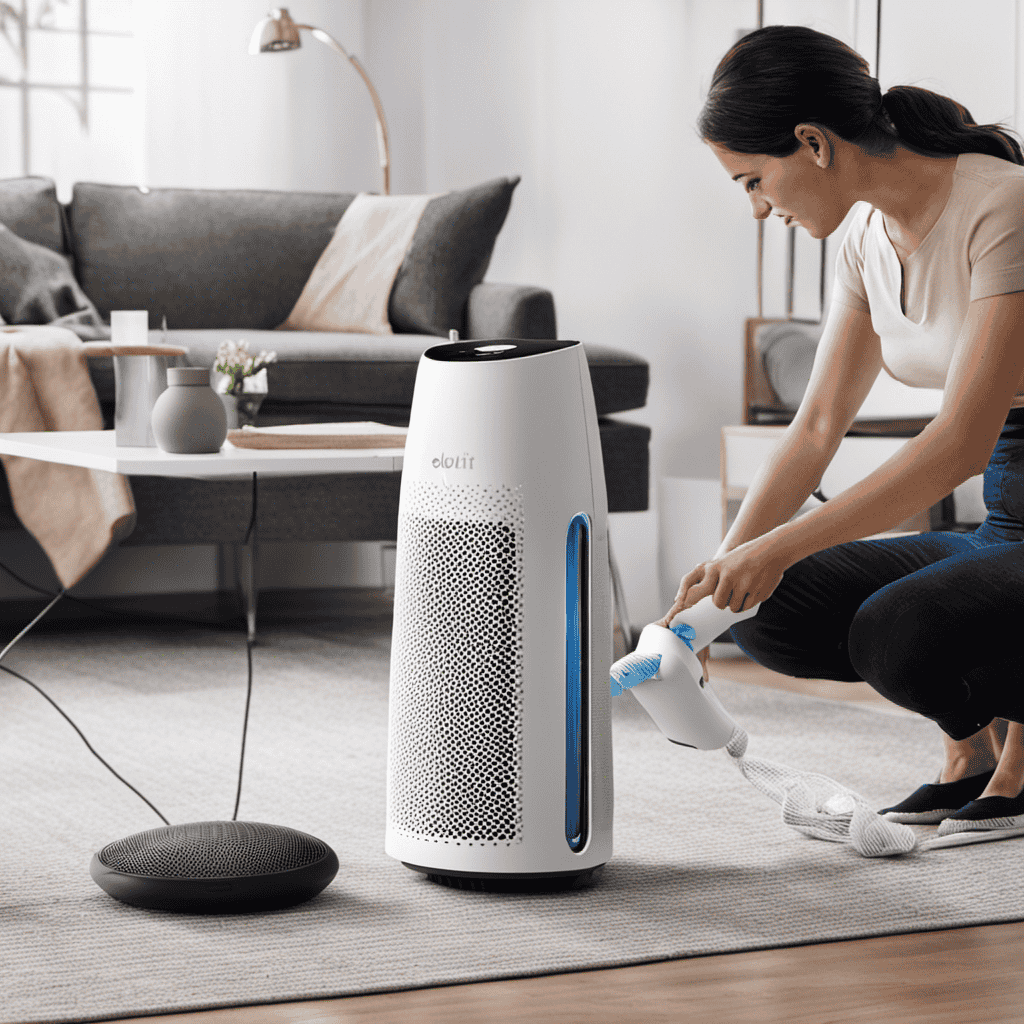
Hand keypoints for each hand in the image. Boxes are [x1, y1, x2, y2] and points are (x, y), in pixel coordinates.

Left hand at [657, 533, 788, 629]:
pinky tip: (752, 589)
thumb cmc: (741, 558)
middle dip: (722, 603)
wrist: (770, 550)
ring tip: (743, 588)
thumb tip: (685, 592)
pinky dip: (749, 603)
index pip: (691, 581)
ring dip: (737, 604)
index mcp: (714, 567)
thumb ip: (706, 573)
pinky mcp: (757, 590)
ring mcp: (743, 583)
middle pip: (718, 603)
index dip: (684, 596)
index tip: (679, 605)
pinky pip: (747, 607)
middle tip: (729, 593)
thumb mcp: (721, 561)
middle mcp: (727, 574)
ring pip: (733, 607)